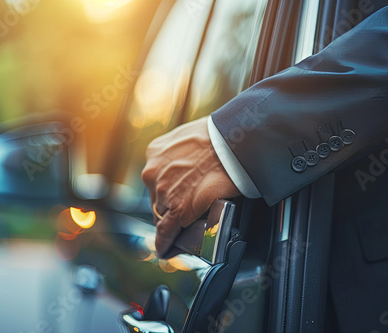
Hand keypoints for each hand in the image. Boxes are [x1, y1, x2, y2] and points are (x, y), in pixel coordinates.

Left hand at [142, 117, 240, 257]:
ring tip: (183, 229)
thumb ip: (185, 153)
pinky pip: (166, 232)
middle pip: (158, 198)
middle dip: (169, 205)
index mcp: (155, 153)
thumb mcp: (191, 138)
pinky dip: (165, 243)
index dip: (166, 192)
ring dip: (172, 222)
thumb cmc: (221, 137)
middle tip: (187, 210)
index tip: (171, 199)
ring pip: (163, 215)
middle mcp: (153, 173)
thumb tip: (195, 163)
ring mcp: (164, 193)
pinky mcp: (178, 210)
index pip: (156, 180)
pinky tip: (166, 250)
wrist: (233, 143)